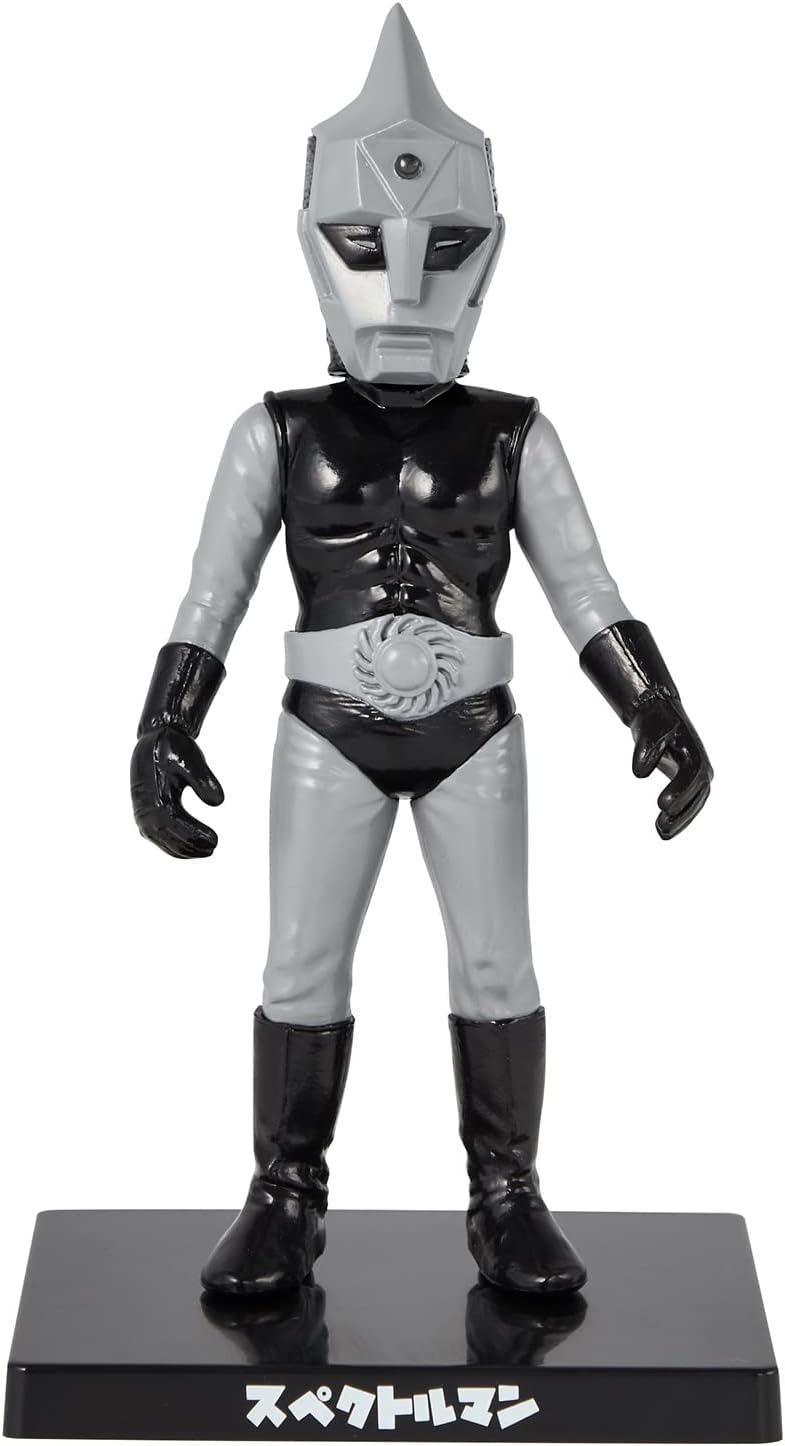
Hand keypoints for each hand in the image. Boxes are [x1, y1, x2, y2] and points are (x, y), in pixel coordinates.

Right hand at [131, 725, 223, 858]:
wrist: (156, 739)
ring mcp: (142, 813)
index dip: (194, 835)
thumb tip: (219, 802)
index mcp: (154, 796)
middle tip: (214, 847)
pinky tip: (191, 848)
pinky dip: (173, 845)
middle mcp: (144, 808)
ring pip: (162, 841)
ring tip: (206, 851)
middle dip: (191, 846)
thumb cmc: (174, 748)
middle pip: (168, 837)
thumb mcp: (191, 759)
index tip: (215, 840)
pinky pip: (158, 836)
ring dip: (184, 849)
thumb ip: (203, 780)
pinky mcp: (145, 813)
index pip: (175, 824)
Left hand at [630, 694, 712, 840]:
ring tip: (661, 833)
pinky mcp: (688, 785)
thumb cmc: (655, 723)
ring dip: (680, 821)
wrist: (659, 715)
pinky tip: (663, 831)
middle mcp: (702, 768)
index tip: (661, 805)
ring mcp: (697, 778)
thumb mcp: (650, 730)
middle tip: (661, 826)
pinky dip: (678, 818)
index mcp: (696, 753)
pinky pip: (687, 805)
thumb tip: (639, 773)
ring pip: (693, 805)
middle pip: (696, 795)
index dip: (680, 791)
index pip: (693, 776)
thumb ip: (646, 750)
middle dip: (681, 813)